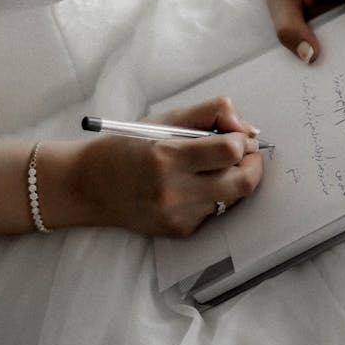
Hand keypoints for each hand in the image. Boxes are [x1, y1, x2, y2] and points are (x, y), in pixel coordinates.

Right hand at [65, 97, 263, 236]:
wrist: (90, 185)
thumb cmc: (129, 146)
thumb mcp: (166, 119)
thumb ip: (210, 113)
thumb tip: (245, 126)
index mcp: (168, 156)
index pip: (229, 151)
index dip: (242, 139)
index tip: (238, 134)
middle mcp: (174, 191)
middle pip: (242, 182)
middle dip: (253, 164)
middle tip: (245, 152)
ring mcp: (178, 216)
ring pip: (232, 198)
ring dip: (234, 179)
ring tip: (216, 165)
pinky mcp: (180, 231)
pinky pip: (215, 212)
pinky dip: (215, 196)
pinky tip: (195, 185)